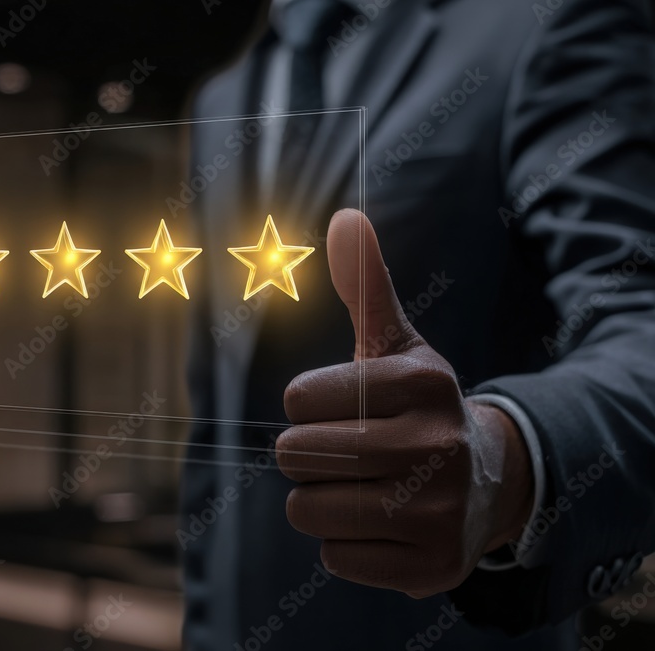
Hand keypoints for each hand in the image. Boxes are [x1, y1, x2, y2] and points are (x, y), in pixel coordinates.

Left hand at [276, 209, 533, 597]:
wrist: (487, 480)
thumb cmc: (417, 406)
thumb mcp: (396, 344)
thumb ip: (366, 285)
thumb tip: (346, 218)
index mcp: (423, 383)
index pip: (298, 401)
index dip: (305, 406)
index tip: (339, 407)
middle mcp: (438, 447)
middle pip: (298, 457)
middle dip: (307, 453)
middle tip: (345, 450)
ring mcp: (439, 511)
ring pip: (309, 511)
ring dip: (321, 499)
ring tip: (363, 486)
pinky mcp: (432, 566)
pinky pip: (336, 557)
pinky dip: (346, 543)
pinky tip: (382, 522)